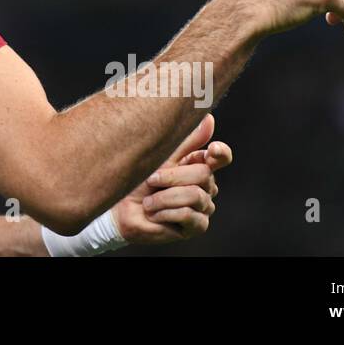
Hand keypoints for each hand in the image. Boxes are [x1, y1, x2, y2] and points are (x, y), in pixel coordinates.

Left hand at [112, 113, 231, 243]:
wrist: (122, 209)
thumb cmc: (139, 180)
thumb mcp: (161, 156)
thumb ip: (186, 141)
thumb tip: (209, 118)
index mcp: (199, 164)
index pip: (221, 156)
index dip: (220, 153)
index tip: (212, 149)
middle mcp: (206, 185)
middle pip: (204, 175)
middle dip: (173, 177)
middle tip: (151, 180)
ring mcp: (204, 207)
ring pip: (195, 196)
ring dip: (165, 197)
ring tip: (148, 202)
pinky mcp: (197, 226)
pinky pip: (189, 215)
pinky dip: (166, 213)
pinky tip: (155, 214)